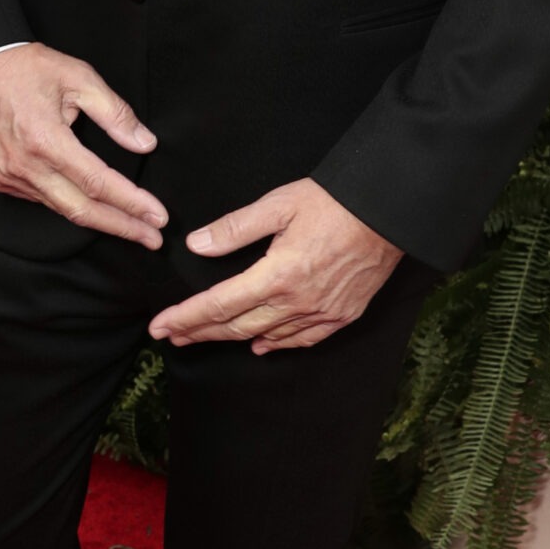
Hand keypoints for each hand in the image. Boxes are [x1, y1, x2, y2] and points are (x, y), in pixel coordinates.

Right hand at [0, 43, 165, 247]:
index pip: (98, 183)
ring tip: (131, 226)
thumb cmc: (27, 68)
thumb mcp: (79, 78)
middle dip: (122, 227)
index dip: (132, 203)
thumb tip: (145, 143)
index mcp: (45, 140)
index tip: (158, 216)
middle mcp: (25, 165)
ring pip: (62, 209)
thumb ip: (115, 113)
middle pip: (82, 210)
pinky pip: (42, 200)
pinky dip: (69, 205)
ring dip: (99, 220)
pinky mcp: (0, 180)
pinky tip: (91, 206)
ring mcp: (9, 177)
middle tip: (153, 238)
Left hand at [148, 177, 401, 354]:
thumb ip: (234, 228)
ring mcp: (322, 312)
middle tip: (171, 337)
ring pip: (267, 336)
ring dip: (231, 339)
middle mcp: (297, 301)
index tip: (160, 326)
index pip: (220, 304)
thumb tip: (197, 245)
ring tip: (203, 338)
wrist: (389, 212)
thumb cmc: (333, 202)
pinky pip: (304, 339)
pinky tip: (261, 346)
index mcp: (277, 275)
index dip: (186, 317)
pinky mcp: (343, 314)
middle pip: (237, 326)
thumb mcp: (278, 205)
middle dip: (199, 332)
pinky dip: (278, 344)